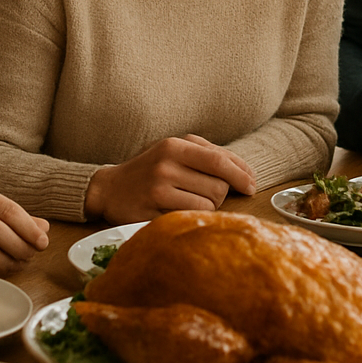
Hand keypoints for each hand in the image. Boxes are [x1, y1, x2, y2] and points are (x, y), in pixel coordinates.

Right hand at [84, 134, 256, 223]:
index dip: (242, 174)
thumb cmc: (149, 170)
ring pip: (208, 204)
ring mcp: (159, 188)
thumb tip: (245, 172)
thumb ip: (205, 155)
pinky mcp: (153, 210)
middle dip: (222, 194)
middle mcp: (167, 164)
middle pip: (219, 186)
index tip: (252, 185)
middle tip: (210, 196)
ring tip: (190, 202)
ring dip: (209, 208)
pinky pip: (191, 217)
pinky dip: (193, 217)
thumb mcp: (172, 151)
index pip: (220, 160)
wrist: (109, 189)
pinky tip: (180, 212)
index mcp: (174, 145)